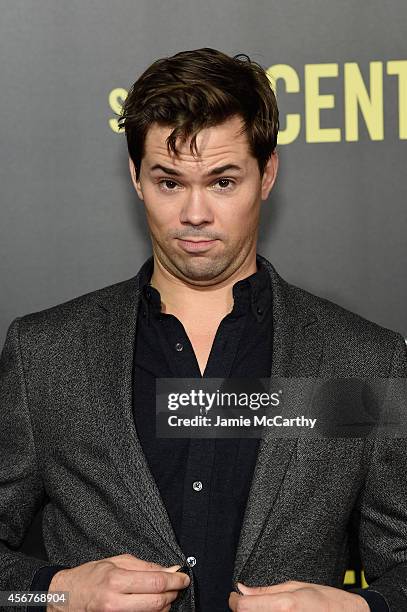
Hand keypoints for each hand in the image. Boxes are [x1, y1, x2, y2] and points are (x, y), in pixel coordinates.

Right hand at [46, 553, 189, 611]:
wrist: (64, 597)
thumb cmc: (90, 576)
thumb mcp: (116, 562)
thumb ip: (145, 567)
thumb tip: (170, 570)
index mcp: (116, 580)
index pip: (156, 583)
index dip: (175, 581)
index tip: (184, 578)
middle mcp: (115, 602)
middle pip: (157, 602)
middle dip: (172, 593)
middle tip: (177, 586)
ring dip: (164, 605)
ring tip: (164, 595)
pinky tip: (152, 605)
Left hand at [228, 580, 369, 610]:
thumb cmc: (327, 601)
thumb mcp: (296, 586)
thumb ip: (266, 590)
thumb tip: (242, 589)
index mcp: (284, 606)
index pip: (243, 607)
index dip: (234, 601)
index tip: (236, 596)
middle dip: (245, 608)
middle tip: (250, 601)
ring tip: (264, 608)